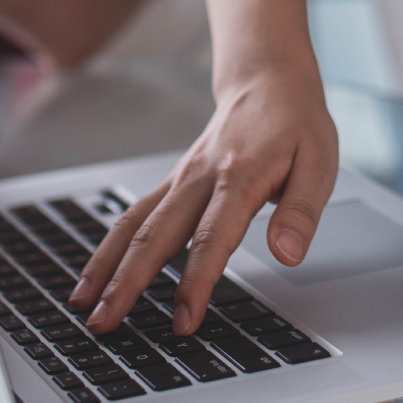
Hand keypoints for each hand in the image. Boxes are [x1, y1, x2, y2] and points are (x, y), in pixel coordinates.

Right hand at [68, 72, 338, 334]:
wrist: (267, 79)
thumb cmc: (296, 124)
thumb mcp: (320, 163)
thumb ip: (301, 211)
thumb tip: (287, 254)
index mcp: (240, 176)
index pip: (211, 237)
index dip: (196, 281)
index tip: (184, 320)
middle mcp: (200, 177)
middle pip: (155, 235)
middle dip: (127, 283)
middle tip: (105, 323)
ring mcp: (180, 179)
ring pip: (133, 224)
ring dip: (106, 266)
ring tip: (82, 305)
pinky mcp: (172, 183)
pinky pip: (134, 215)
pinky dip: (110, 247)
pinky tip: (95, 275)